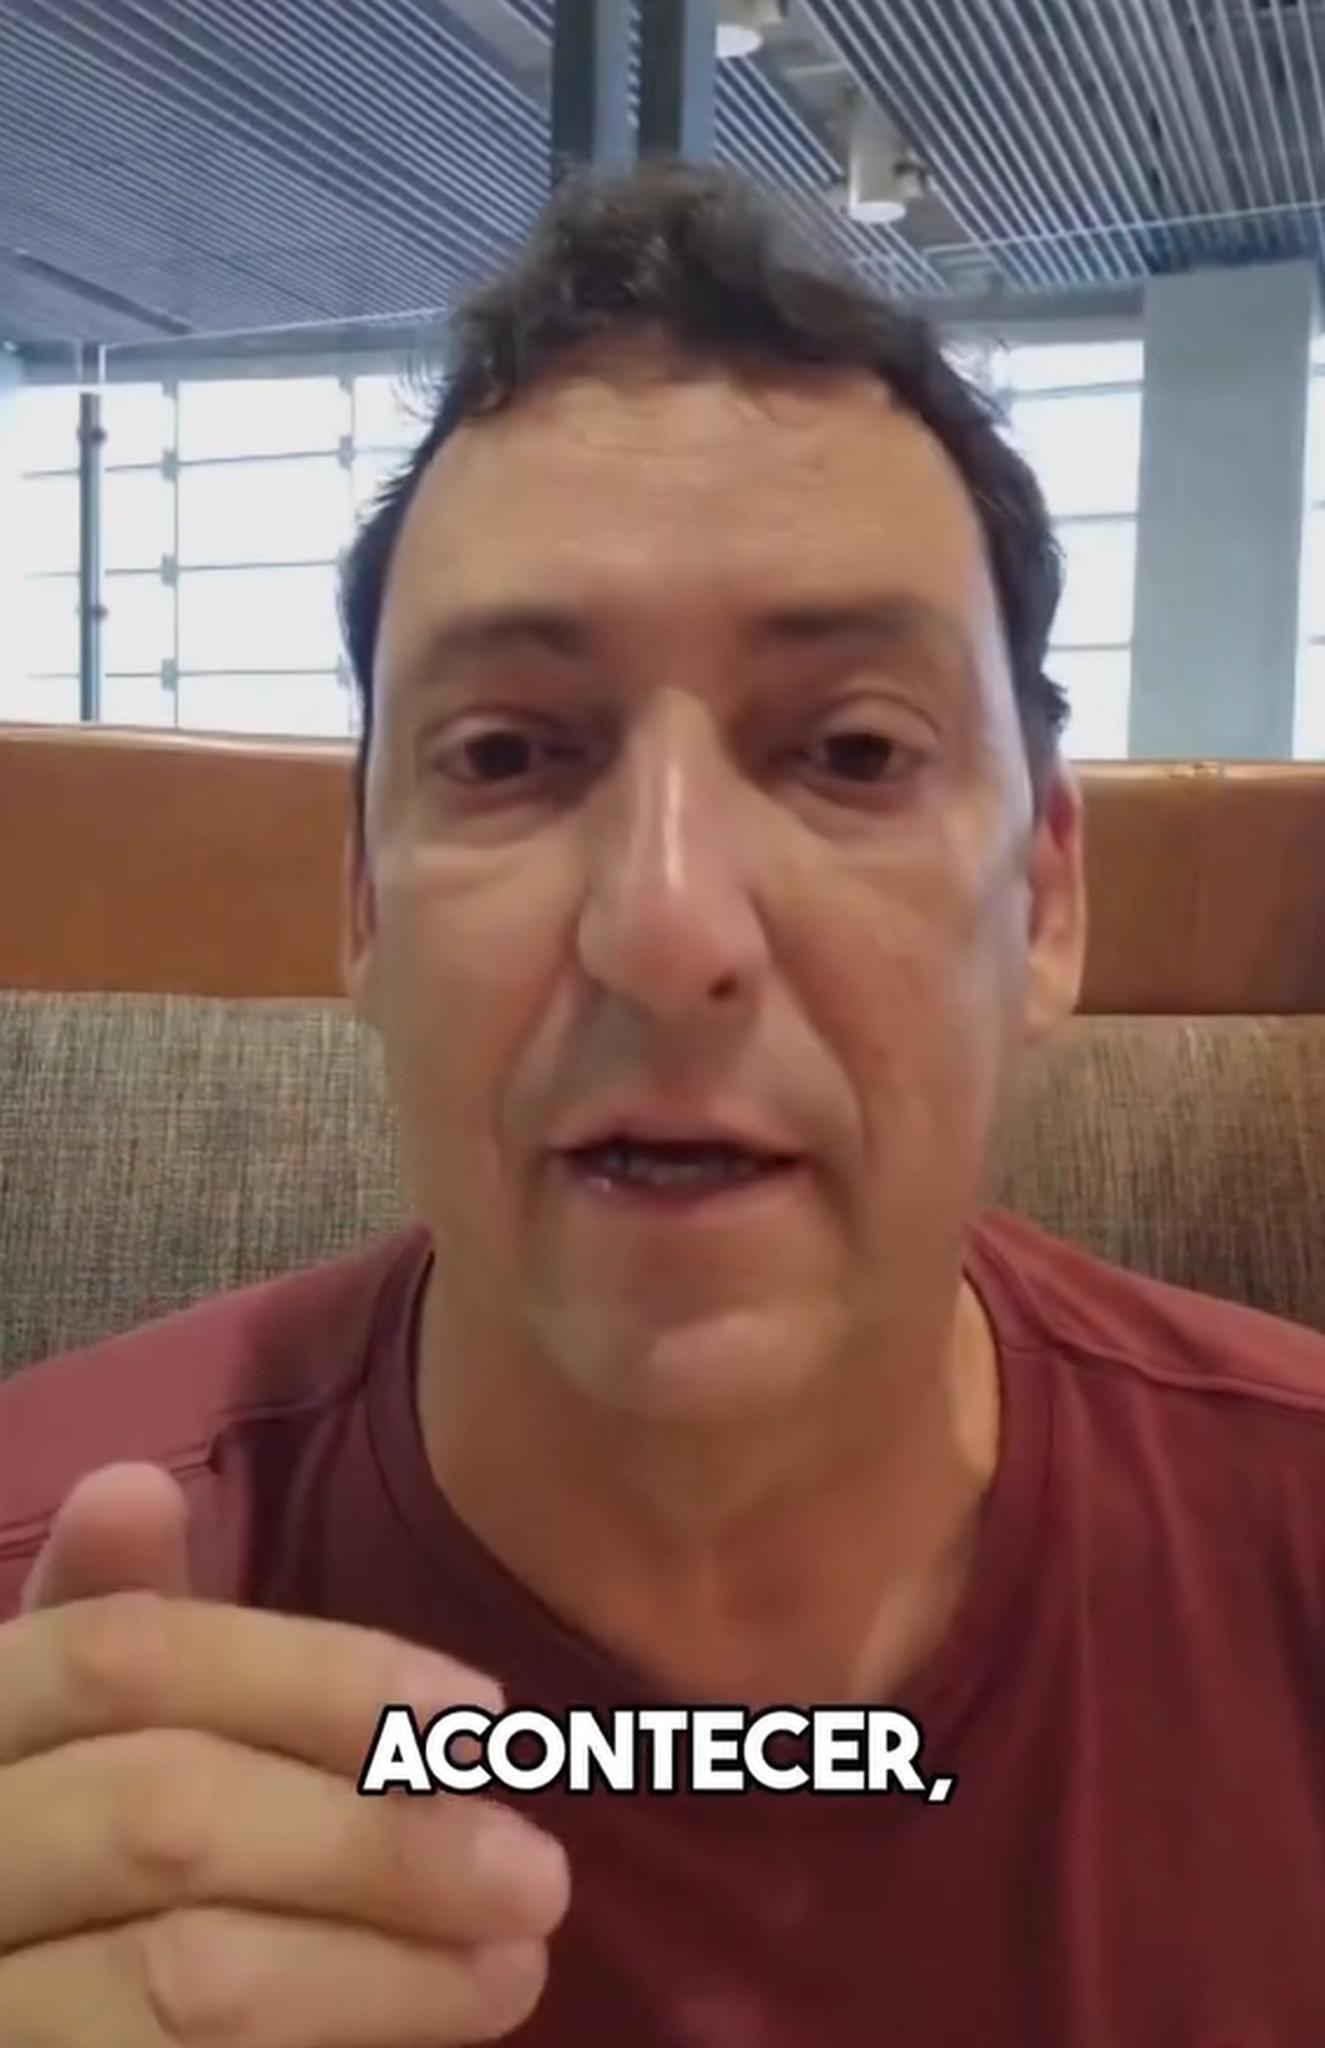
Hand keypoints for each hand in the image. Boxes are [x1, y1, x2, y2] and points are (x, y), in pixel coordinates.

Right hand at [0, 1462, 568, 2044]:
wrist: (18, 1987)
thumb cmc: (44, 1849)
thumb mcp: (60, 1723)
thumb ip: (114, 1616)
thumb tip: (136, 1484)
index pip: (128, 1660)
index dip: (315, 1676)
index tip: (480, 1712)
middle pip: (171, 1817)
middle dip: (375, 1840)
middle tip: (537, 1874)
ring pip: (182, 1978)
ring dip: (378, 1973)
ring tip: (511, 1971)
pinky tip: (416, 2033)